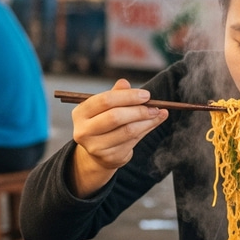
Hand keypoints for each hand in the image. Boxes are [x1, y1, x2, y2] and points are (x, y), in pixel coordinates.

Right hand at [69, 78, 168, 196]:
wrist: (98, 154)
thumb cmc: (104, 124)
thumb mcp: (106, 107)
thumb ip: (116, 94)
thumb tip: (125, 82)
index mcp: (81, 112)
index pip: (105, 100)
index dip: (128, 96)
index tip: (146, 95)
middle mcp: (84, 130)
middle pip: (115, 117)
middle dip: (138, 110)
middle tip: (154, 107)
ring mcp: (96, 146)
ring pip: (127, 131)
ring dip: (147, 121)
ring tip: (158, 114)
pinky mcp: (109, 157)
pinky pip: (133, 141)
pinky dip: (146, 130)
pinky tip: (153, 123)